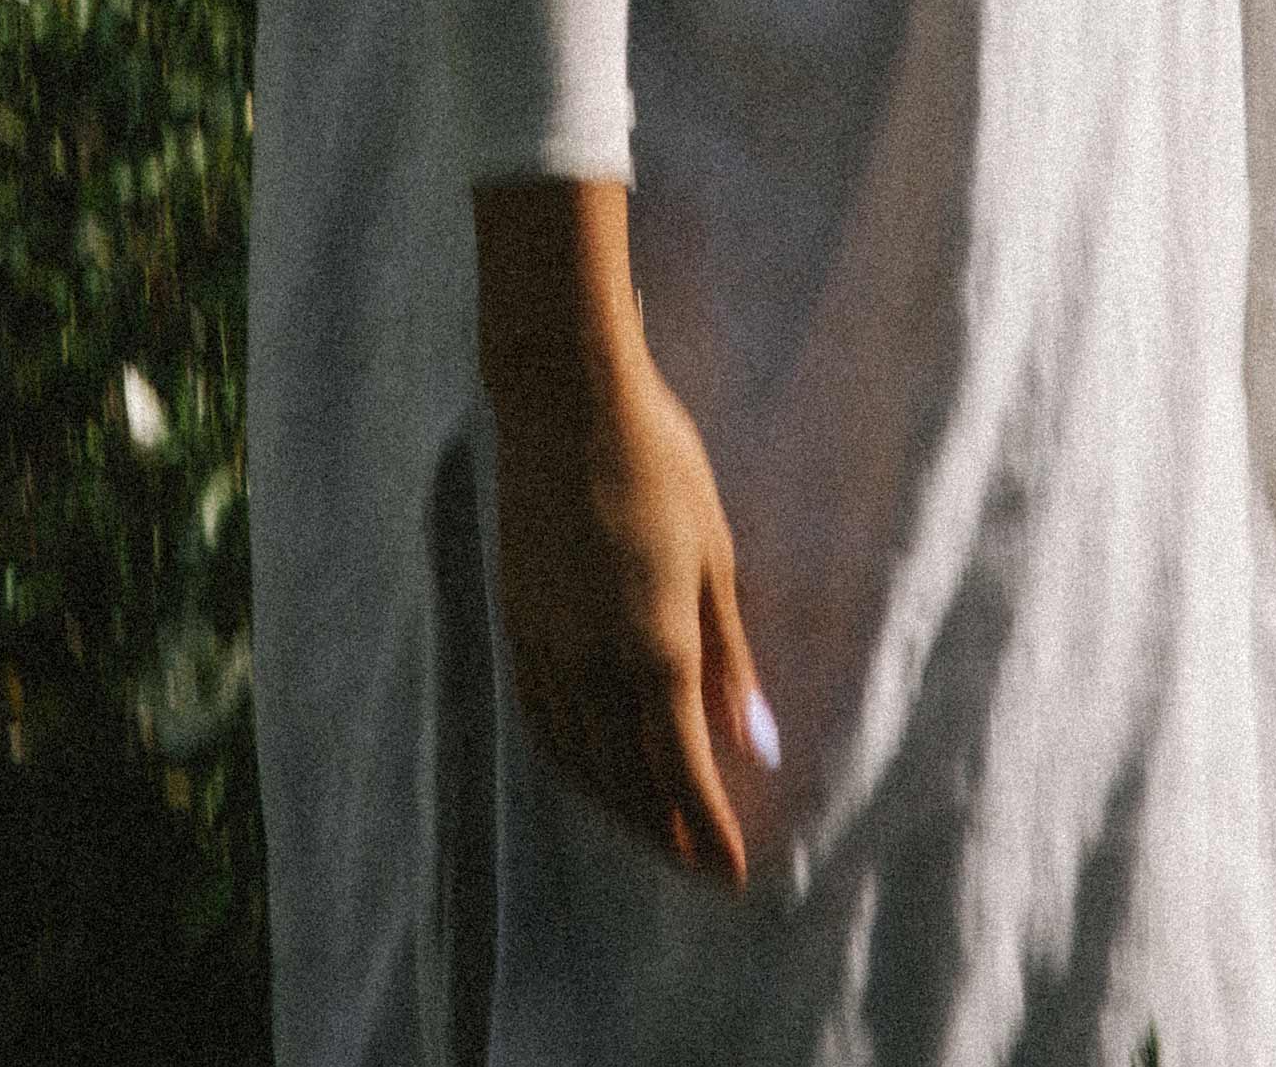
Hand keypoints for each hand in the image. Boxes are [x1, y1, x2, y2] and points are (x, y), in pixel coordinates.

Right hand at [474, 177, 776, 887]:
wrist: (565, 400)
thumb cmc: (659, 464)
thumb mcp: (715, 558)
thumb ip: (731, 662)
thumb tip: (759, 747)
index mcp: (655, 650)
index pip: (683, 775)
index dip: (706, 832)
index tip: (731, 875)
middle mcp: (594, 666)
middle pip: (629, 782)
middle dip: (665, 833)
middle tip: (697, 866)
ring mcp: (546, 648)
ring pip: (580, 762)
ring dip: (618, 807)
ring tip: (652, 829)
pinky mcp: (516, 625)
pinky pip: (542, 723)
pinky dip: (570, 763)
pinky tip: (589, 768)